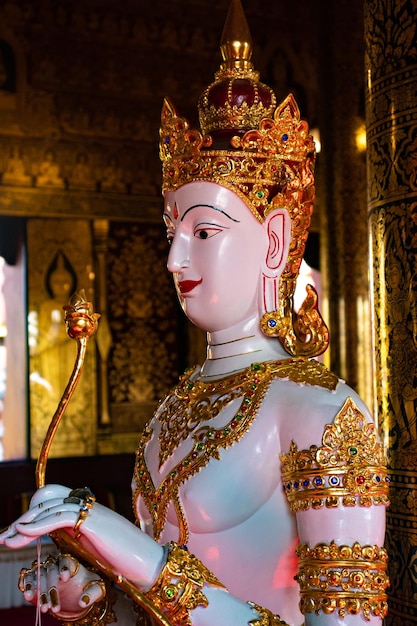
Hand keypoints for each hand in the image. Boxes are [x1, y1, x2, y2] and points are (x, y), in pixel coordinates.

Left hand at [0, 484, 164, 588]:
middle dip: (25, 516)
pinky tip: (23, 534)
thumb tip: (52, 536)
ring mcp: (92, 511)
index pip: (55, 499)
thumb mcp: (91, 547)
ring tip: (8, 538)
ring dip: (25, 523)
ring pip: (51, 507)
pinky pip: (59, 518)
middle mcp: (89, 506)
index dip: (34, 512)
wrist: (148, 565)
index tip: (16, 532)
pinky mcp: (94, 521)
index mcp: (88, 510)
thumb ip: (73, 537)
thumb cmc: (123, 561)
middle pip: (49, 499)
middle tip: (6, 535)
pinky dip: (38, 526)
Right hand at [18, 553, 105, 618]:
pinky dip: (26, 584)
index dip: (64, 567)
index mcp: (71, 563)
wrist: (77, 595)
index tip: (65, 578)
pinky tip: (28, 594)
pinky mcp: (35, 580)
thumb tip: (83, 601)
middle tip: (54, 607)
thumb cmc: (88, 587)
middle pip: (51, 570)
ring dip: (39, 591)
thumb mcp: (96, 589)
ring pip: (39, 576)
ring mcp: (44, 571)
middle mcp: (56, 565)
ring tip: (43, 608)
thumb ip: (92, 594)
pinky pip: (28, 578)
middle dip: (51, 589)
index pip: (65, 560)